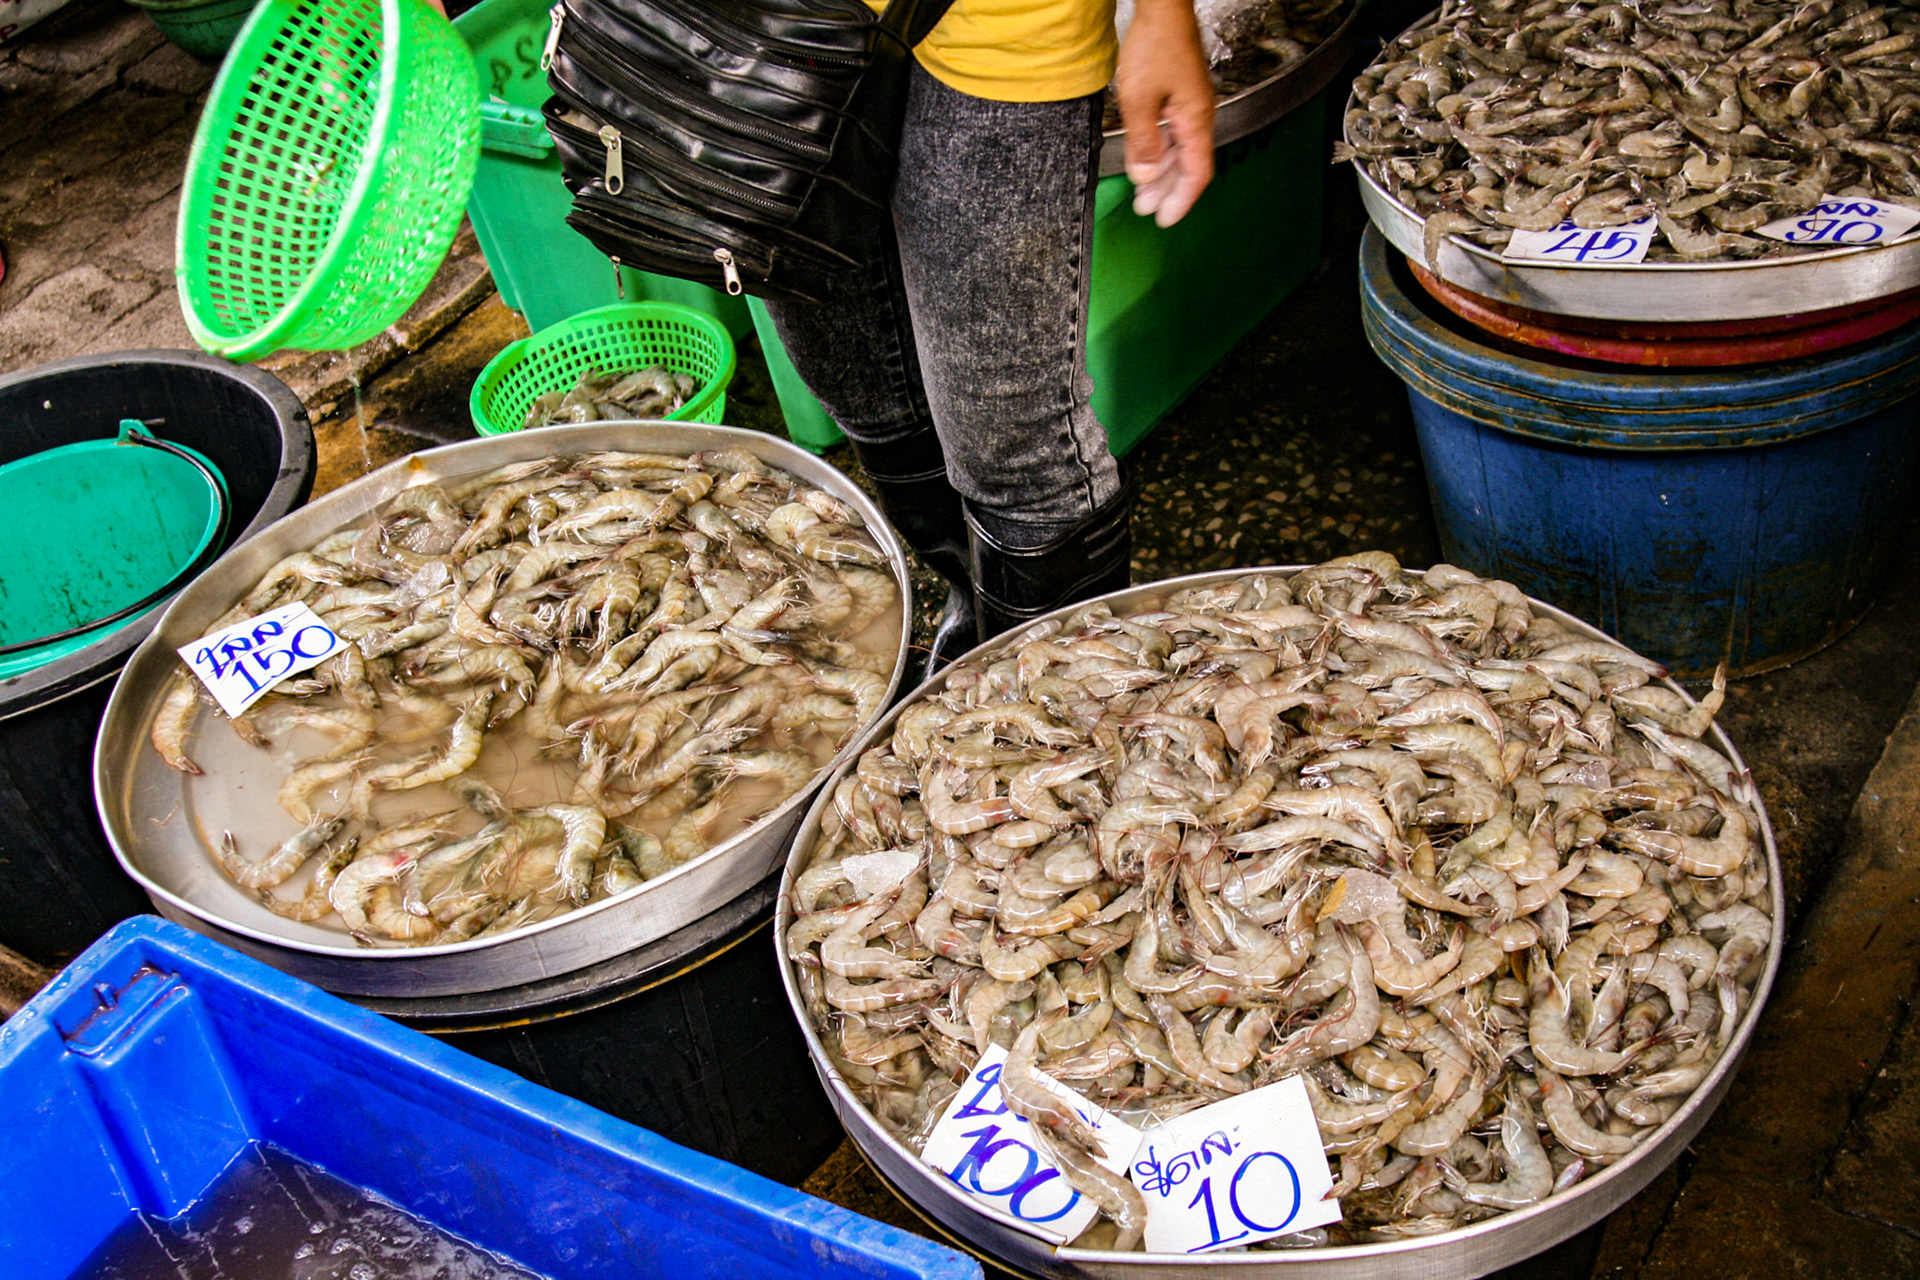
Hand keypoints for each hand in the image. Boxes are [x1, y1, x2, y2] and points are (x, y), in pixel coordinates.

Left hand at [1114, 0, 1215, 227]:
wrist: (1163, 8)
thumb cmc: (1156, 44)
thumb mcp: (1139, 99)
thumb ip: (1143, 141)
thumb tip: (1144, 176)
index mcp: (1195, 120)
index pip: (1196, 173)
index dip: (1181, 200)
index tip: (1165, 219)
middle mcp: (1198, 115)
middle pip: (1188, 165)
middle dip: (1167, 190)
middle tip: (1146, 209)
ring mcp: (1190, 105)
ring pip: (1179, 149)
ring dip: (1161, 172)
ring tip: (1142, 190)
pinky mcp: (1180, 95)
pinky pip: (1173, 132)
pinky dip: (1160, 149)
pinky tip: (1146, 157)